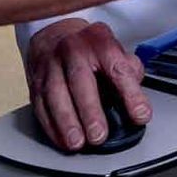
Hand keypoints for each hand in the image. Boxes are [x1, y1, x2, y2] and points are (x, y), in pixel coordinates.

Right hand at [25, 18, 149, 152]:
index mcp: (100, 41)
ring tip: (77, 143)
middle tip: (99, 135)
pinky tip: (62, 140)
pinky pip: (40, 105)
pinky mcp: (36, 81)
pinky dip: (50, 126)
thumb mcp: (115, 50)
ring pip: (55, 93)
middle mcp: (73, 50)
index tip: (140, 115)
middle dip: (90, 110)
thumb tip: (138, 100)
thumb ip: (130, 72)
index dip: (131, 93)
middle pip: (80, 80)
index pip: (118, 68)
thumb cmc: (91, 49)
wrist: (56, 34)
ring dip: (66, 122)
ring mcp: (51, 64)